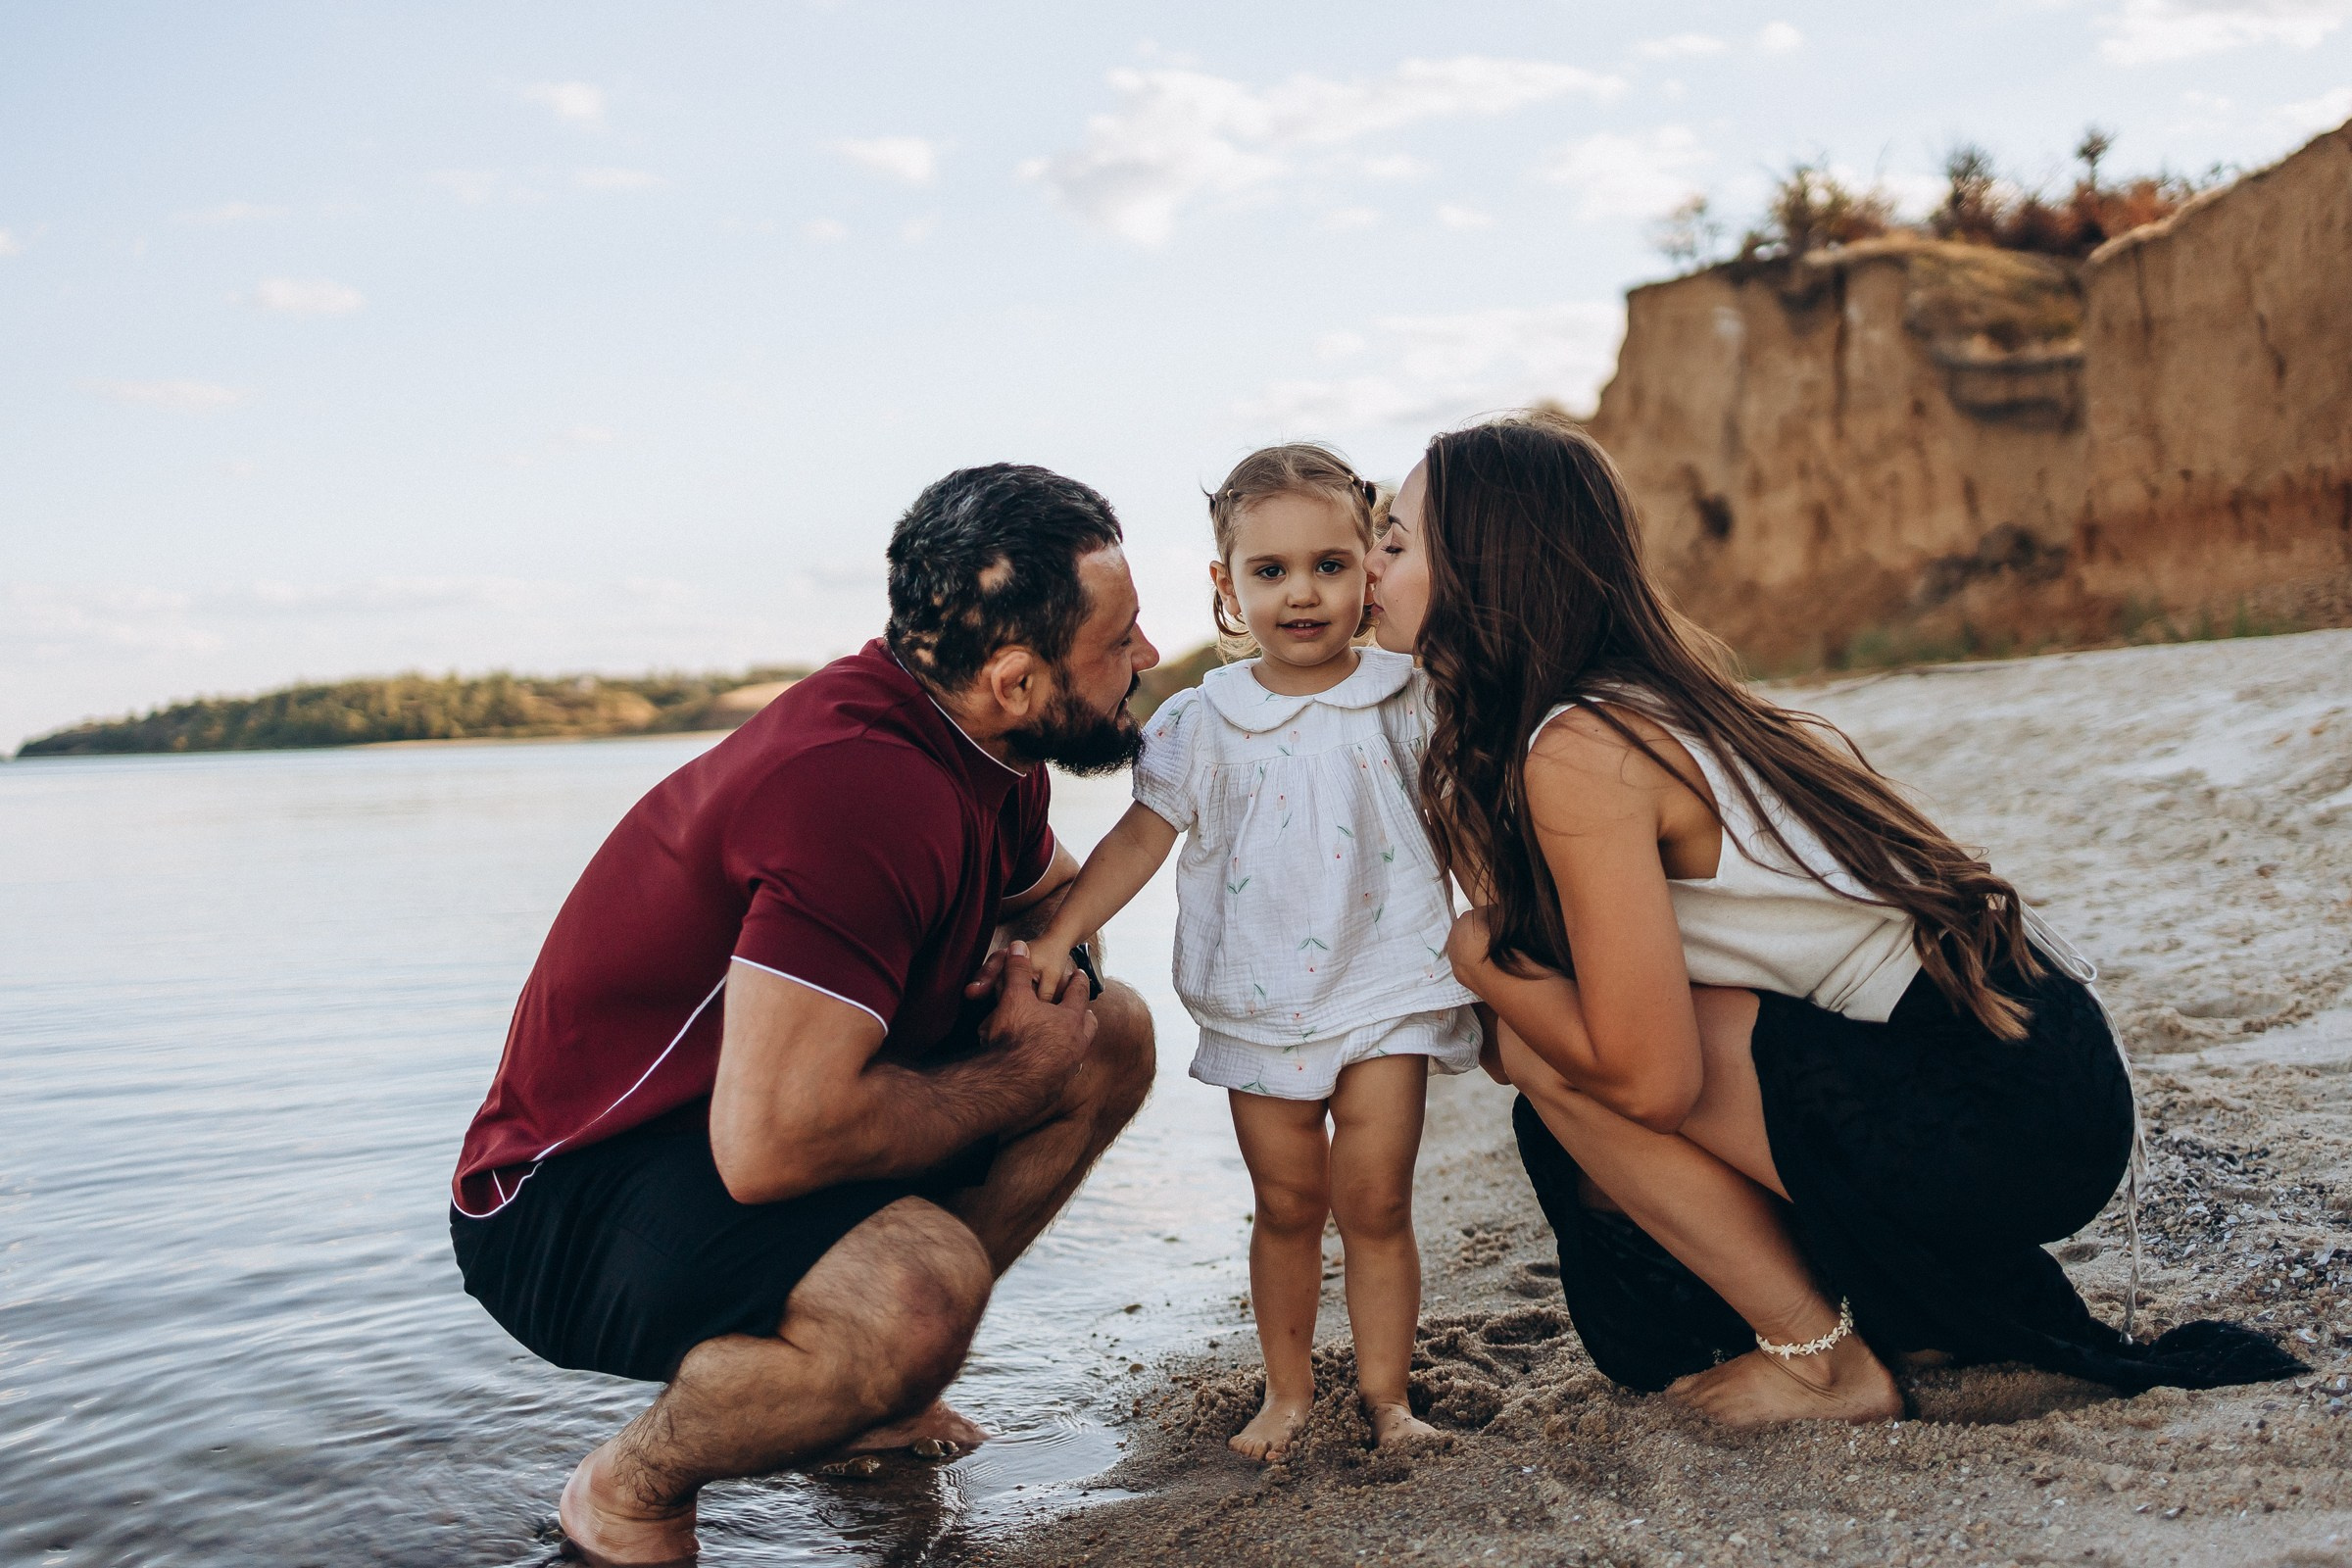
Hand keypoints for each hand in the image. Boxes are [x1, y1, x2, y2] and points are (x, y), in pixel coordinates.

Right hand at [978, 943, 1096, 1097]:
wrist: (1009, 1085)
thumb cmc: (1014, 1038)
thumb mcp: (1014, 997)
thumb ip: (1018, 970)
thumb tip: (1019, 945)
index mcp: (1070, 1019)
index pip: (1079, 994)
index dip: (1078, 981)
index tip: (1080, 973)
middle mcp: (1076, 1044)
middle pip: (1088, 1025)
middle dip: (1085, 1015)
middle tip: (1083, 1009)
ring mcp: (1069, 1068)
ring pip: (1079, 1051)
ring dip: (1075, 1042)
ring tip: (1068, 1038)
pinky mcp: (1056, 1088)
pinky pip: (1063, 1072)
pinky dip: (1060, 1065)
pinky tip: (1051, 1067)